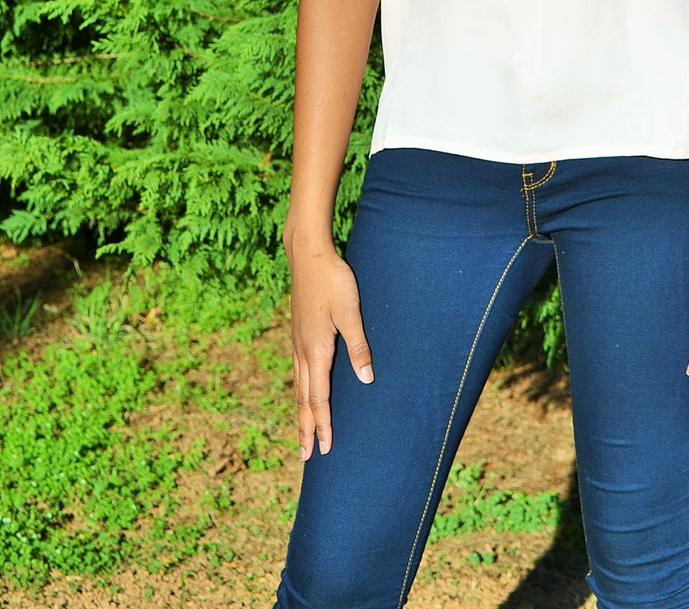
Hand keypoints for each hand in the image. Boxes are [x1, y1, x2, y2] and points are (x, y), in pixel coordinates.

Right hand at [289, 245, 373, 460]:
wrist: (308, 256)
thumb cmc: (334, 281)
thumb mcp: (350, 312)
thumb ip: (358, 345)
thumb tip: (366, 379)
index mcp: (316, 350)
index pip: (319, 397)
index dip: (323, 424)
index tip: (325, 448)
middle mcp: (303, 351)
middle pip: (304, 399)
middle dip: (306, 428)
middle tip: (306, 456)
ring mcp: (298, 343)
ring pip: (298, 387)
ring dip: (300, 414)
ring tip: (301, 435)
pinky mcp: (298, 334)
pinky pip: (297, 373)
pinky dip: (299, 392)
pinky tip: (301, 394)